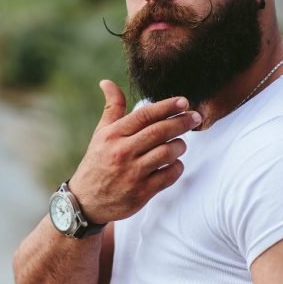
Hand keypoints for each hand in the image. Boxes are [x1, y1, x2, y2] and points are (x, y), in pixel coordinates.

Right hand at [68, 80, 200, 223]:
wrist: (86, 201)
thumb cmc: (97, 161)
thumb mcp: (101, 134)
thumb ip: (111, 108)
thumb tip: (107, 82)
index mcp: (113, 135)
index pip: (144, 115)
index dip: (167, 106)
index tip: (184, 101)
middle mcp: (122, 152)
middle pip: (159, 132)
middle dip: (182, 122)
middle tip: (195, 117)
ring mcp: (133, 173)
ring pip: (167, 152)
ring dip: (180, 145)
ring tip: (181, 143)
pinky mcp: (142, 192)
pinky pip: (169, 175)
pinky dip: (177, 167)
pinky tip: (175, 163)